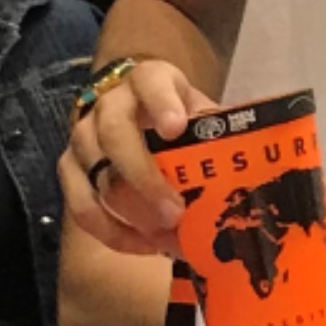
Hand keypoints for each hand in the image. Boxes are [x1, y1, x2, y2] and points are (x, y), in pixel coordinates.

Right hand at [62, 59, 217, 259]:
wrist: (142, 116)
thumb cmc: (182, 121)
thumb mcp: (203, 117)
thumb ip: (221, 134)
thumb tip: (256, 165)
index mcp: (149, 80)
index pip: (150, 82)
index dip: (161, 103)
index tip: (176, 128)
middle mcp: (109, 103)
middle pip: (114, 134)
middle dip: (144, 177)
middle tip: (175, 212)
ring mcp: (83, 135)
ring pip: (95, 175)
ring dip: (132, 213)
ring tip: (166, 237)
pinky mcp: (69, 168)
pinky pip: (81, 204)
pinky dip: (112, 231)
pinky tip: (145, 244)